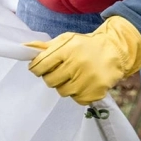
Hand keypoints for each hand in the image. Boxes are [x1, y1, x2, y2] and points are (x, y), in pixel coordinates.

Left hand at [25, 16, 140, 104]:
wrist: (115, 50)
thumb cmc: (86, 46)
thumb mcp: (67, 40)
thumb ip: (46, 47)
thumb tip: (25, 48)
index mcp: (68, 49)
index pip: (41, 65)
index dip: (36, 68)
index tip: (39, 68)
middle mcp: (78, 64)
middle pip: (50, 81)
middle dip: (52, 77)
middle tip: (60, 71)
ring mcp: (87, 79)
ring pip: (62, 91)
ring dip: (65, 85)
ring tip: (74, 76)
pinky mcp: (96, 91)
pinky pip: (77, 99)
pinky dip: (78, 93)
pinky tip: (84, 83)